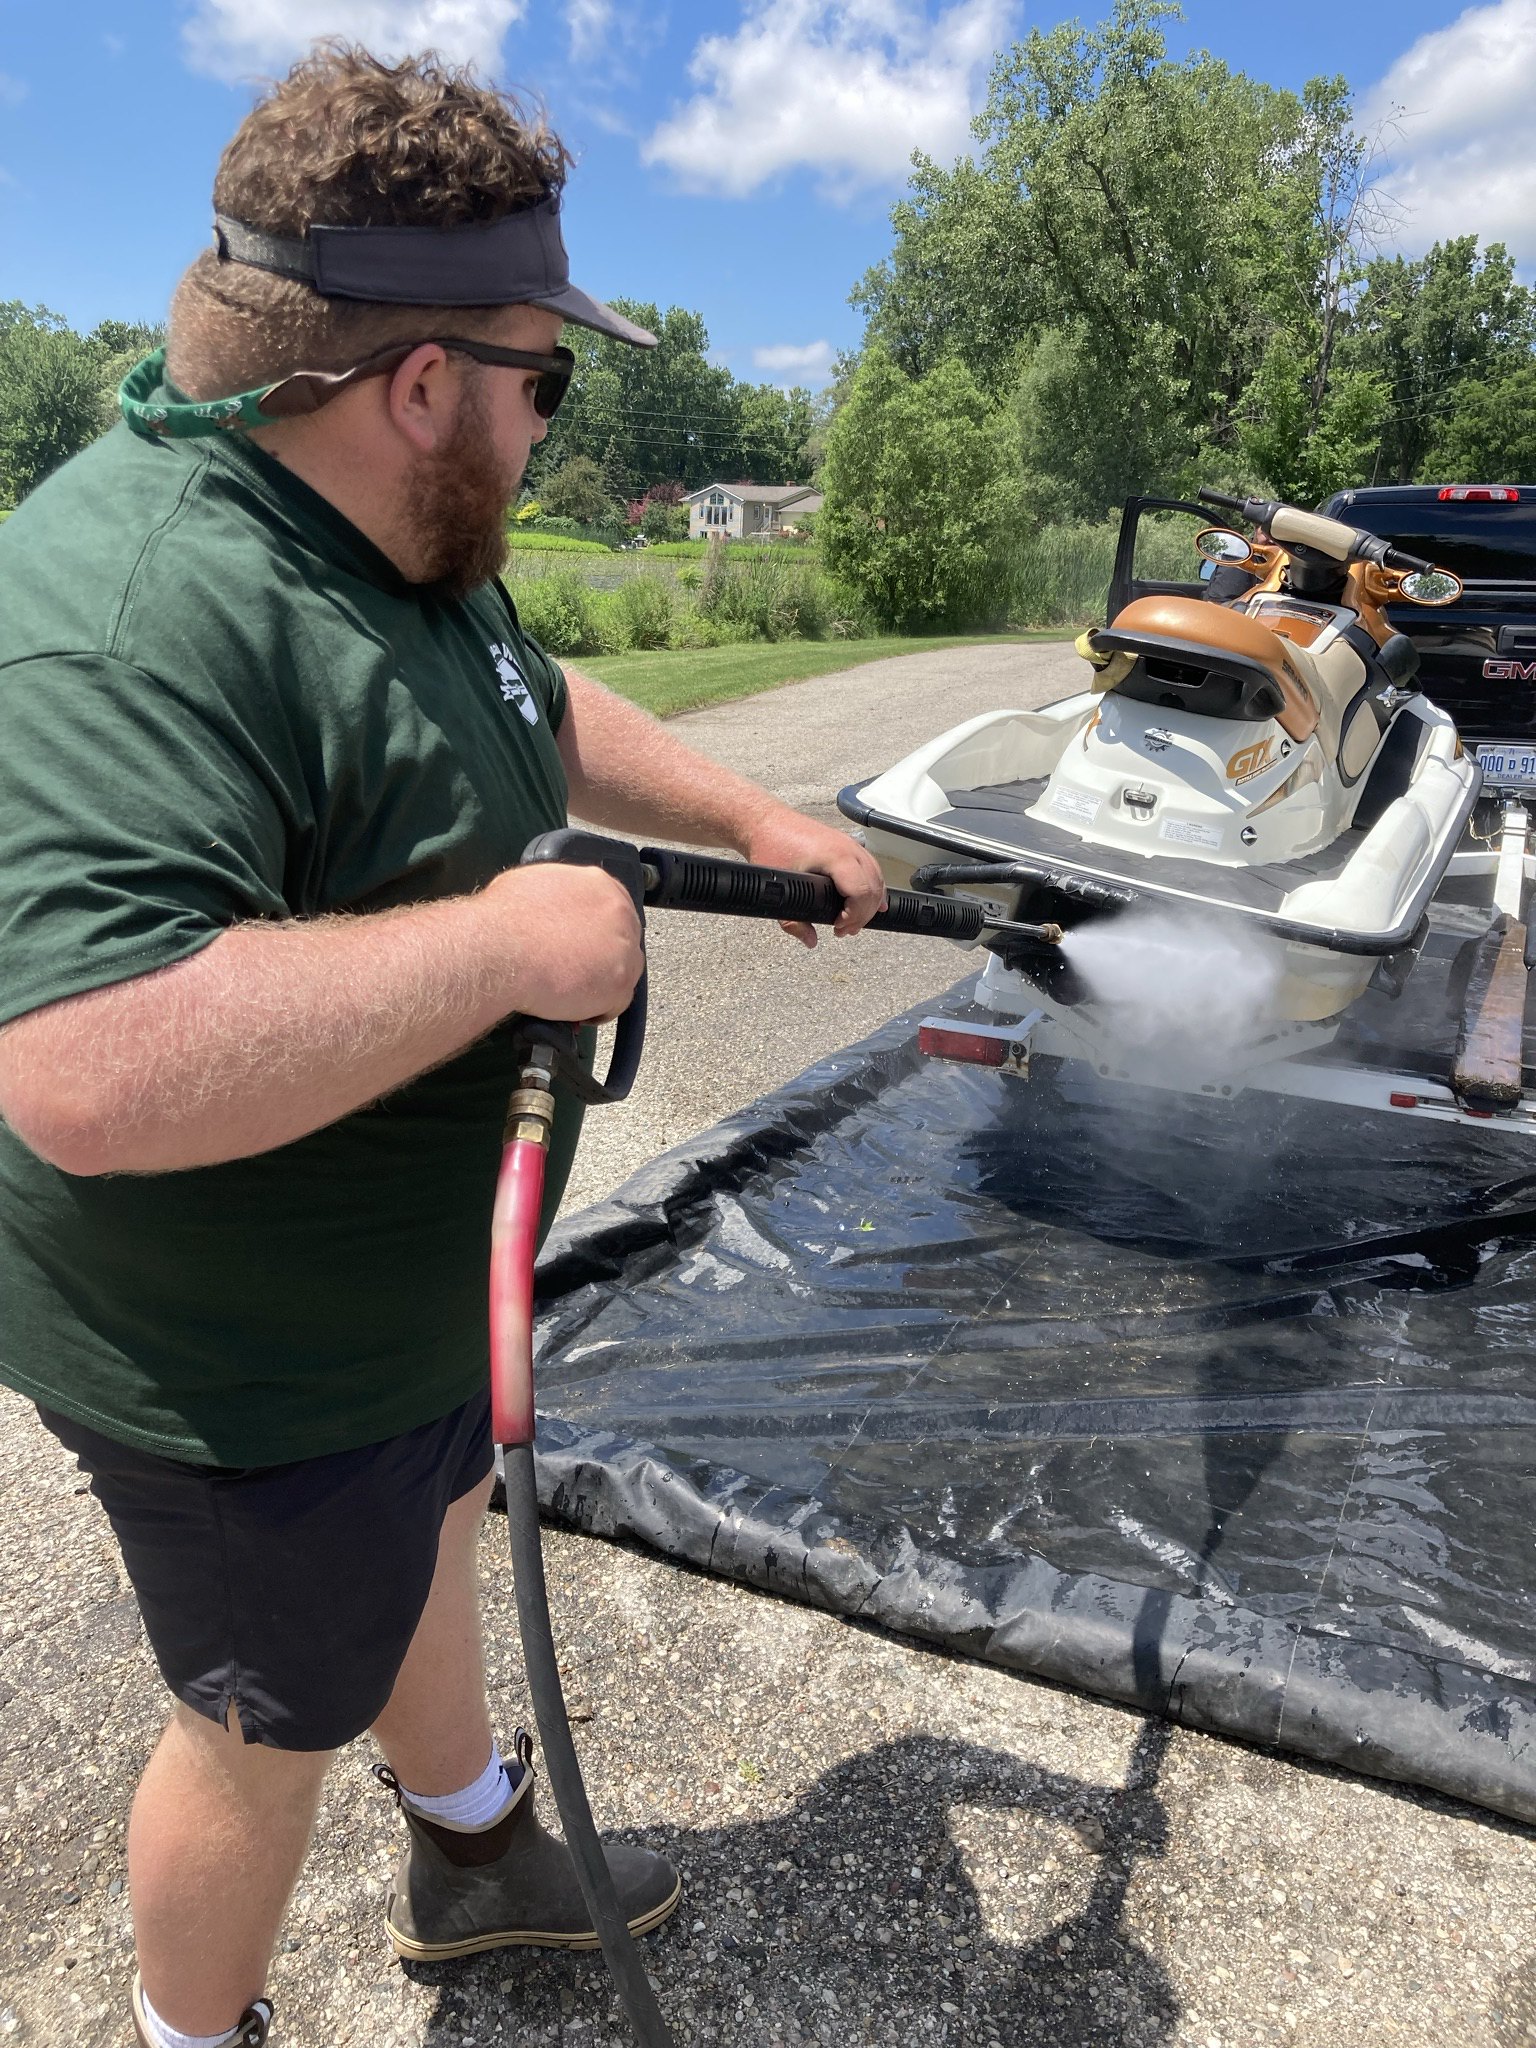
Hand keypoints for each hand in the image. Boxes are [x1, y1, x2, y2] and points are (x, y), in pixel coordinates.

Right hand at [484, 864, 644, 1022]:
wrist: (499, 950)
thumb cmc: (505, 920)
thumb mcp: (533, 884)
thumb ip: (559, 895)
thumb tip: (552, 906)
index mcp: (599, 884)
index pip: (613, 908)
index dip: (598, 930)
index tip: (586, 943)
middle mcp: (618, 912)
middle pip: (623, 940)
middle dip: (602, 956)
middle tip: (576, 969)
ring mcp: (624, 949)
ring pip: (624, 972)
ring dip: (601, 984)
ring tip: (571, 992)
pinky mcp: (619, 983)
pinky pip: (616, 1004)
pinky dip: (596, 1010)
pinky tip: (574, 1010)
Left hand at [739, 808, 887, 948]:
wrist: (765, 821)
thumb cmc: (770, 844)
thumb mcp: (777, 888)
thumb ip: (792, 920)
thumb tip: (810, 940)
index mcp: (836, 856)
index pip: (862, 891)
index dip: (855, 915)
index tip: (838, 926)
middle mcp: (848, 848)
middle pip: (873, 888)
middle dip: (862, 915)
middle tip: (844, 930)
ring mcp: (850, 844)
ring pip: (877, 878)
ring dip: (870, 903)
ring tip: (852, 922)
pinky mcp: (847, 844)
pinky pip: (872, 868)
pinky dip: (874, 887)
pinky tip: (874, 902)